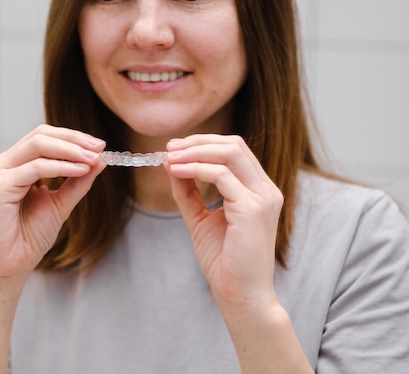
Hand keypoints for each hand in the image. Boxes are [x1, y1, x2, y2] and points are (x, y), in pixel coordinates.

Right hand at [0, 125, 105, 283]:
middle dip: (74, 139)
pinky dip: (61, 167)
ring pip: (38, 145)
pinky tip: (80, 170)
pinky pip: (35, 167)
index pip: (45, 136)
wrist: (9, 265)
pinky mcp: (0, 185)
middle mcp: (6, 163)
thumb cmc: (28, 236)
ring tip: (93, 158)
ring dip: (70, 149)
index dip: (74, 137)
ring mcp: (0, 172)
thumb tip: (99, 159)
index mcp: (17, 164)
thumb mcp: (60, 204)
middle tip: (99, 147)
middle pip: (41, 135)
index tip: (100, 145)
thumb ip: (77, 182)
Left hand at [165, 134, 283, 309]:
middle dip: (197, 142)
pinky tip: (176, 172)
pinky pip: (222, 176)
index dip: (203, 143)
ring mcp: (263, 198)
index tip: (174, 148)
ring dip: (194, 151)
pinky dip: (195, 169)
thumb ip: (188, 191)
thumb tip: (171, 163)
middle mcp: (266, 190)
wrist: (239, 294)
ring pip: (230, 153)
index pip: (234, 150)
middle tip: (169, 147)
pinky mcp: (253, 209)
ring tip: (169, 157)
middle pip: (234, 145)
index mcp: (258, 190)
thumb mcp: (200, 218)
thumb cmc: (224, 260)